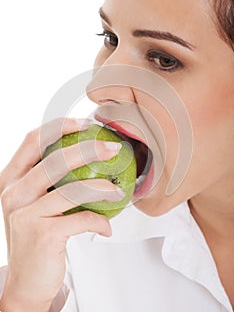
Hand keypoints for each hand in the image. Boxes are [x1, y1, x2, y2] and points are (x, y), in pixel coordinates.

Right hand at [0, 118, 122, 310]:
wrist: (26, 279)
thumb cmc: (36, 234)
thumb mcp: (35, 202)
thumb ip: (50, 180)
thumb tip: (87, 155)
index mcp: (11, 178)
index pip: (33, 140)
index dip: (60, 127)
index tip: (85, 124)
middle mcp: (14, 193)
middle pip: (55, 159)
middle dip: (89, 149)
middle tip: (112, 148)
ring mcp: (25, 214)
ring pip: (72, 189)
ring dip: (102, 187)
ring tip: (117, 190)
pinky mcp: (42, 234)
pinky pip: (82, 219)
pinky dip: (99, 220)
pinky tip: (105, 226)